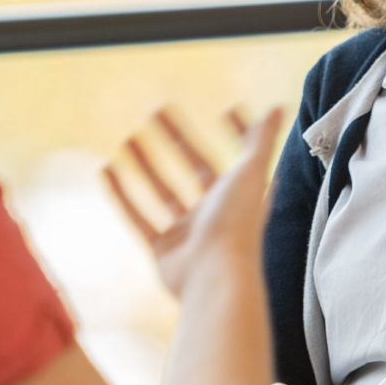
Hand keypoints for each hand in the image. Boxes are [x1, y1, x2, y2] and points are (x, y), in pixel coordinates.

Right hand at [104, 106, 284, 297]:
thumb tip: (279, 106)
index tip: (225, 109)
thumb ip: (260, 140)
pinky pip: (138, 216)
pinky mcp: (163, 249)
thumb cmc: (237, 224)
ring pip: (163, 190)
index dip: (237, 132)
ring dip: (146, 163)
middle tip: (154, 111)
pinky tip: (106, 169)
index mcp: (242, 194)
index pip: (239, 156)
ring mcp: (189, 232)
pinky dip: (122, 194)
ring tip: (128, 136)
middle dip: (176, 139)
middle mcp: (217, 212)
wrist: (215, 278)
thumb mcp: (251, 173)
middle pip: (195, 168)